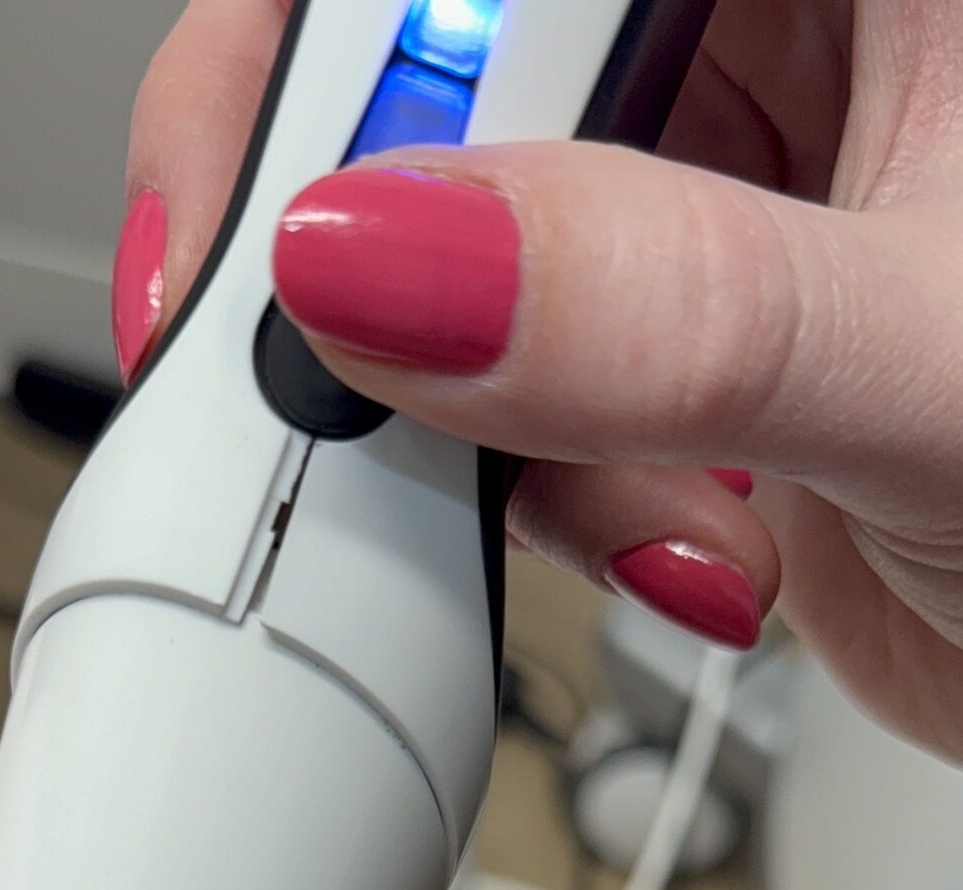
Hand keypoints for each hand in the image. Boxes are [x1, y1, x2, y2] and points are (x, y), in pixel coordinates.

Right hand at [116, 0, 962, 759]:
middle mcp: (786, 17)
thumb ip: (666, 310)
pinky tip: (676, 530)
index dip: (363, 29)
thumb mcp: (933, 374)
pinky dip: (536, 477)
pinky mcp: (676, 312)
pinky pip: (503, 357)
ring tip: (624, 494)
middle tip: (372, 366)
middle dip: (388, 232)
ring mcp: (724, 166)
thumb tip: (380, 256)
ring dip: (471, 399)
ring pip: (452, 219)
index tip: (298, 194)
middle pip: (449, 42)